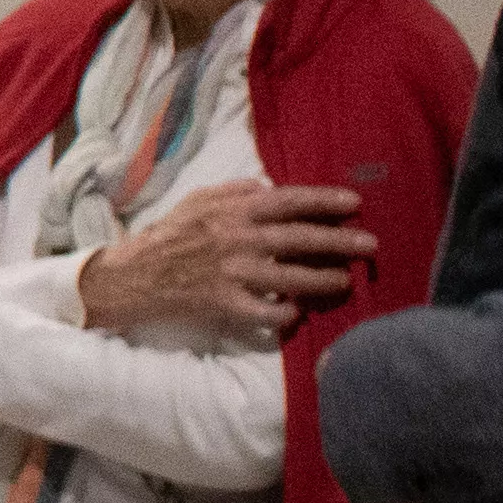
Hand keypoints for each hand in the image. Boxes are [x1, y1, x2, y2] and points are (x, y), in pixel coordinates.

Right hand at [77, 182, 372, 337]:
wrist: (132, 276)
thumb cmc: (168, 235)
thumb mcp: (197, 200)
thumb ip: (234, 191)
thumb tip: (270, 188)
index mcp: (232, 211)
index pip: (288, 202)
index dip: (324, 201)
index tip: (355, 203)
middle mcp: (237, 240)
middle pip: (299, 239)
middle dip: (339, 241)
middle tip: (370, 244)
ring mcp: (232, 274)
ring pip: (290, 278)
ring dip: (323, 279)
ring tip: (345, 280)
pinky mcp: (224, 304)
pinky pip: (264, 312)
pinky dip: (285, 314)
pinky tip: (299, 313)